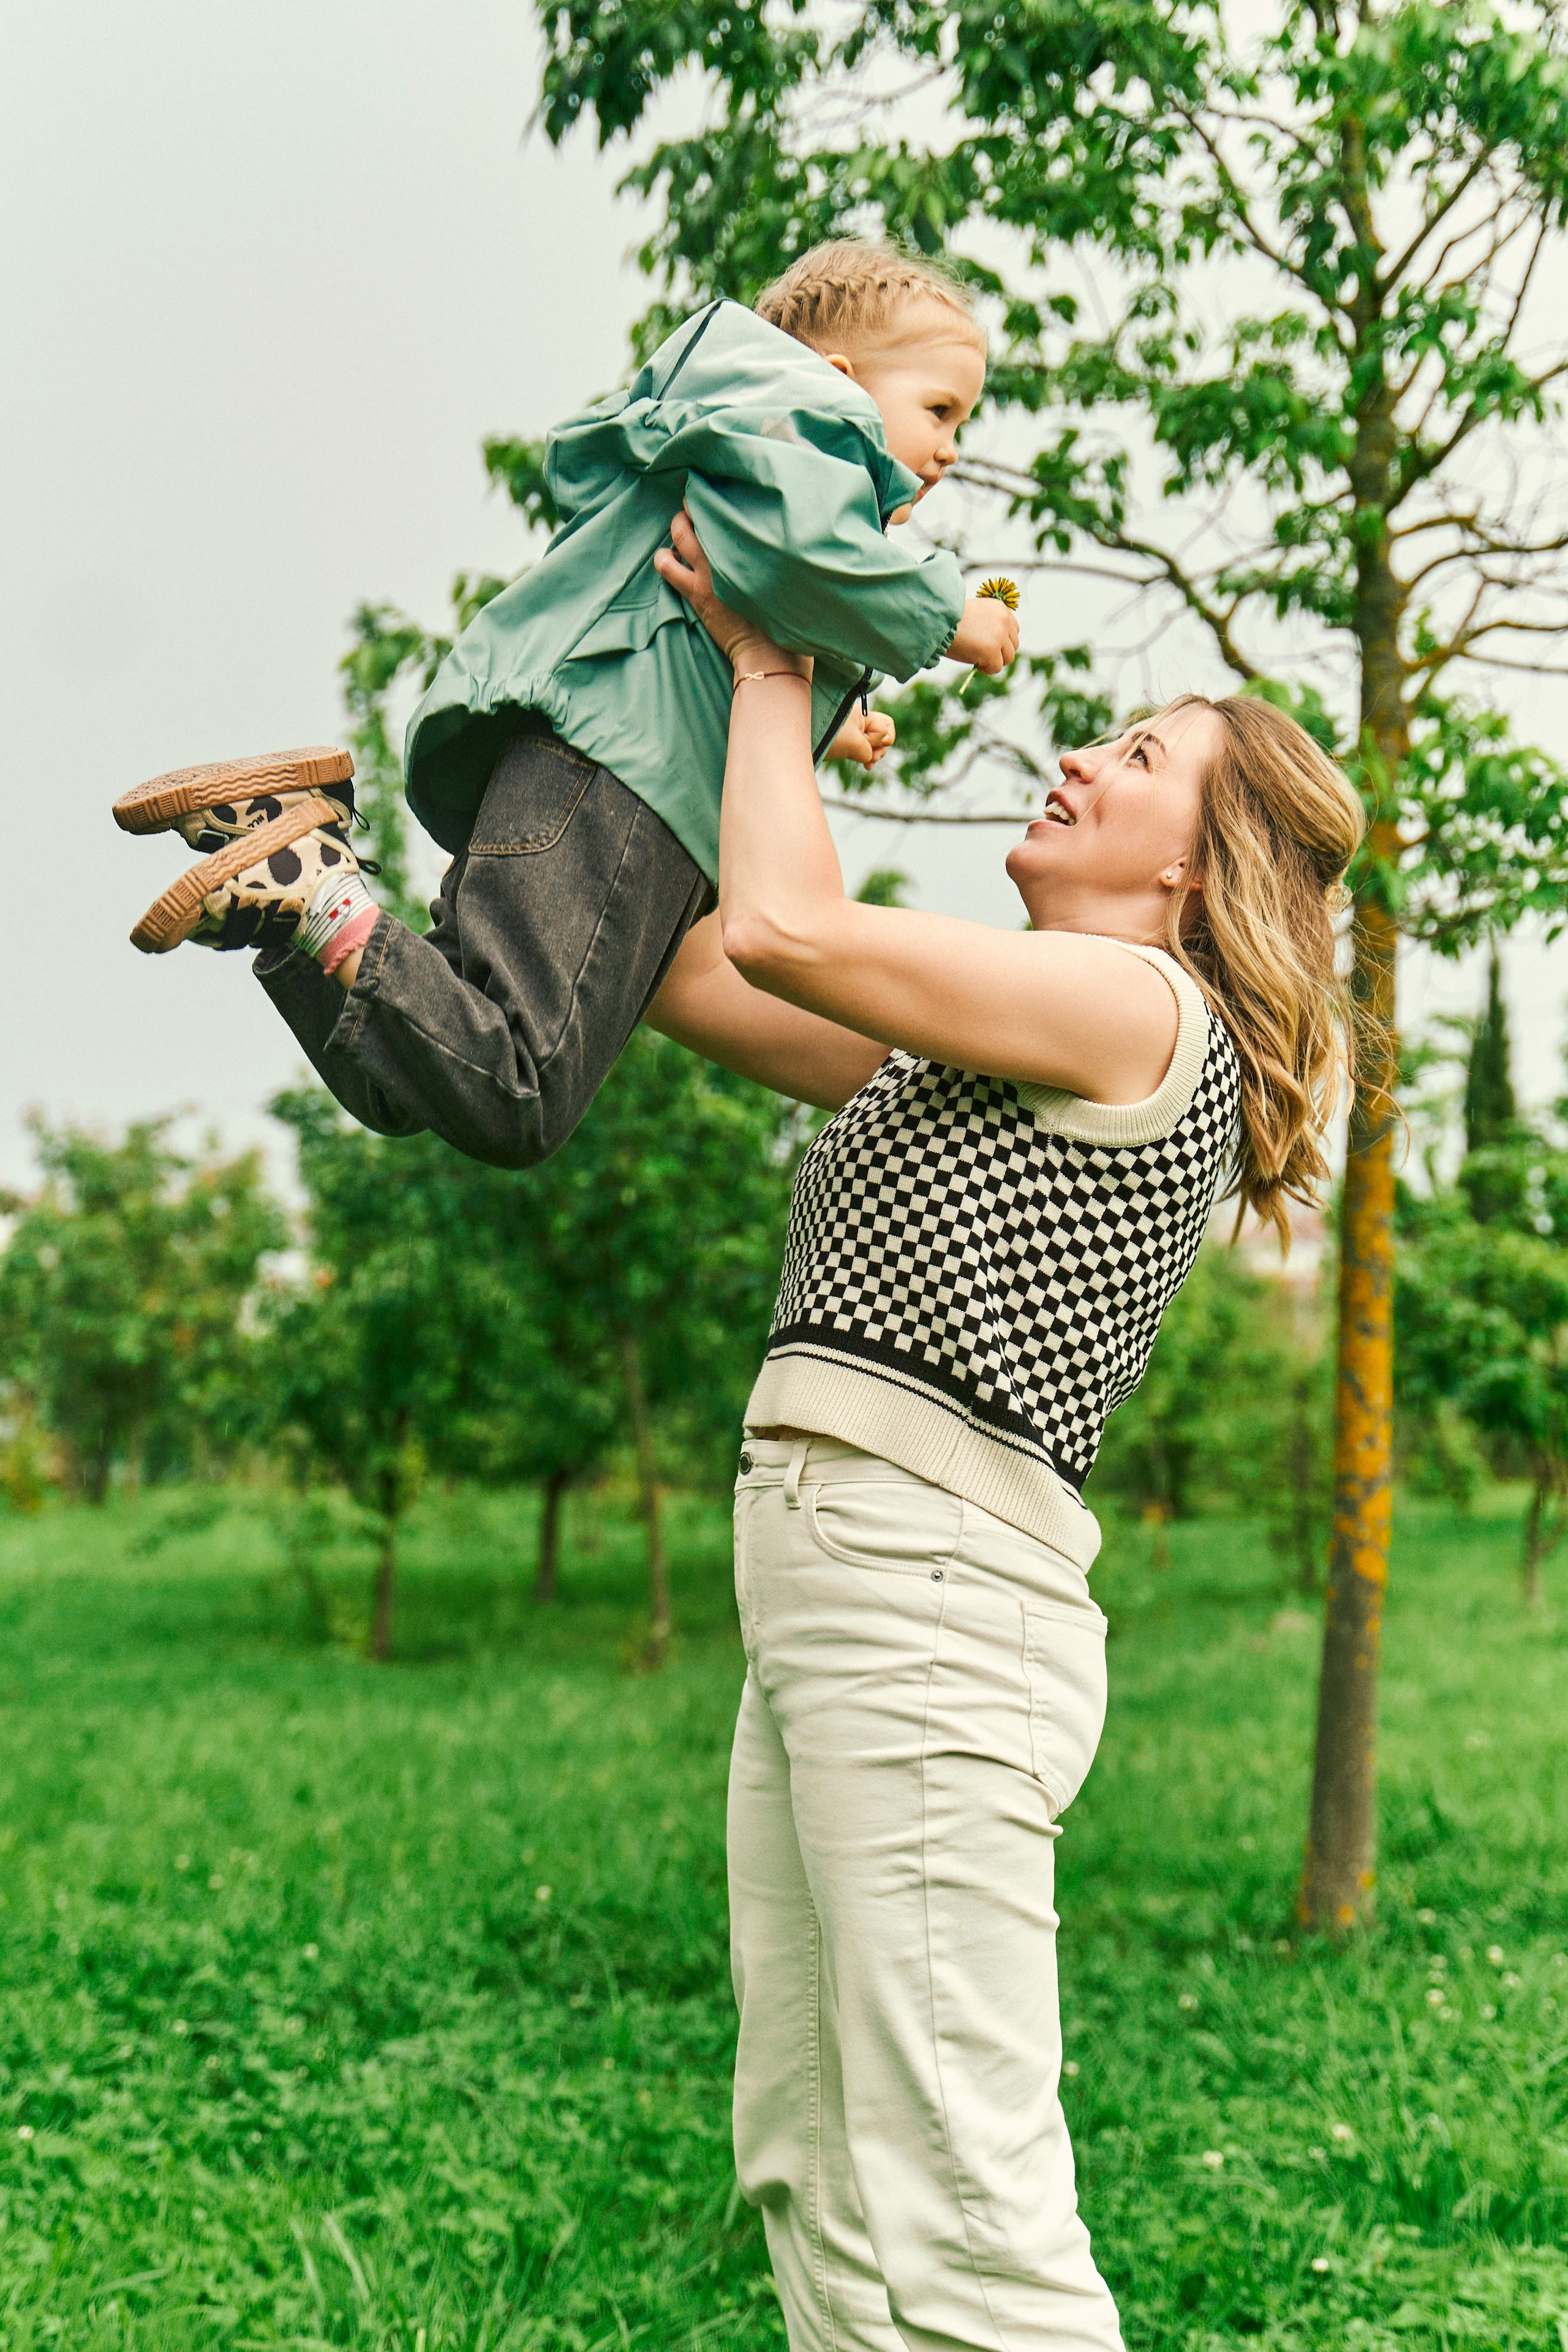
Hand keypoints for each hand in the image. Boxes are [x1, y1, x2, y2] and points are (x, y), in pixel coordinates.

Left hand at [654, 506, 810, 680]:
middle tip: (694, 507)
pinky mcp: (695, 594)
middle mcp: (728, 554)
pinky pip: (668, 568)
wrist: (768, 656)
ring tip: (680, 530)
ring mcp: (707, 574)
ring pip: (678, 536)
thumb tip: (779, 548)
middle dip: (693, 507)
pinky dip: (665, 559)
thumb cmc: (787, 621)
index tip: (719, 492)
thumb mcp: (790, 581)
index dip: (719, 498)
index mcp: (753, 548)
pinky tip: (669, 559)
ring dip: (676, 529)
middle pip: (702, 515)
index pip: (729, 511)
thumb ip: (779, 558)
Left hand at [826, 709, 895, 769]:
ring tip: (867, 763)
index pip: (886, 726)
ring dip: (874, 755)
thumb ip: (869, 752)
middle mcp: (859, 722)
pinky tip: (866, 766)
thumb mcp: (854, 744)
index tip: (866, 743)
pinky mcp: (846, 743)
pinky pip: (863, 749)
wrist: (804, 741)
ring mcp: (853, 733)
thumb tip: (868, 758)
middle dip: (881, 747)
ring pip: (874, 744)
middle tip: (871, 758)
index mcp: (863, 716)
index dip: (880, 738)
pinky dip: (866, 757)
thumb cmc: (828, 737)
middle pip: (883, 734)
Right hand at [947, 595, 1019, 674]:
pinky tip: (974, 662)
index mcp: (1000, 608)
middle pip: (1014, 645)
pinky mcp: (992, 650)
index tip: (989, 645)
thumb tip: (996, 646)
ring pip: (1008, 657)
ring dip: (994, 661)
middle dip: (1000, 652)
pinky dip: (986, 669)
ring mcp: (999, 635)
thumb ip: (989, 625)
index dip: (1003, 640)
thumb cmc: (949, 620)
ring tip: (978, 659)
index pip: (1013, 629)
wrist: (937, 621)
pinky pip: (996, 667)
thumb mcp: (974, 615)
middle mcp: (1003, 620)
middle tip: (983, 654)